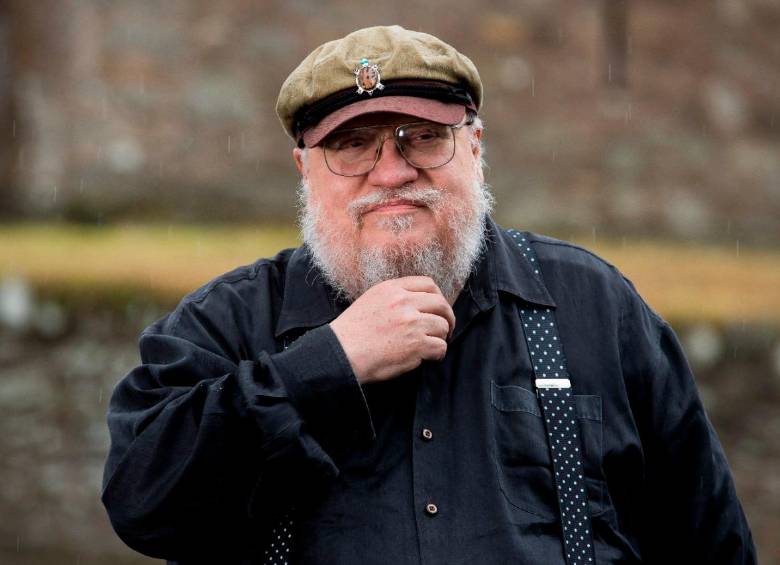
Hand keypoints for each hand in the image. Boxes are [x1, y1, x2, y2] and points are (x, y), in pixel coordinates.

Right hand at [329, 276, 455, 384]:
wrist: (341, 354)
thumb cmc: (352, 333)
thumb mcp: (370, 300)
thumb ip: (393, 297)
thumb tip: (417, 303)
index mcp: (392, 289)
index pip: (428, 283)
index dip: (438, 297)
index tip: (438, 309)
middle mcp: (404, 302)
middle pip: (441, 304)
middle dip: (448, 317)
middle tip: (445, 329)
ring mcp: (411, 323)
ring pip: (442, 326)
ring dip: (440, 338)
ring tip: (431, 346)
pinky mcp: (416, 344)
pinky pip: (440, 347)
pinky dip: (437, 354)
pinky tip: (429, 358)